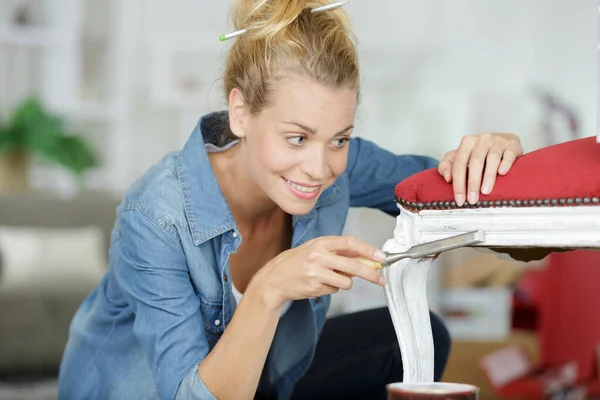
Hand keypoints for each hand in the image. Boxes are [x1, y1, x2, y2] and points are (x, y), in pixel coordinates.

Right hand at [252, 236, 387, 307]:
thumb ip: (337, 251)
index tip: (380, 256)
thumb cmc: (296, 262)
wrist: (274, 278)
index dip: (367, 250)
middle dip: (371, 273)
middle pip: (353, 265)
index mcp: (320, 243)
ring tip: (330, 278)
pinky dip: (331, 288)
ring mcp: (316, 273)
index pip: (349, 242)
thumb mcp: (315, 249)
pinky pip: (334, 290)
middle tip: (381, 278)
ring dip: (344, 282)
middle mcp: (318, 256)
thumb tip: (364, 257)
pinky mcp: (314, 287)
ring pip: (346, 281)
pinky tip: (319, 284)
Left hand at [437, 133, 523, 205]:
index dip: (458, 183)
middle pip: (474, 162)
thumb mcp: (461, 156)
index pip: (459, 164)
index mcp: (467, 143)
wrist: (505, 142)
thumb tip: (447, 177)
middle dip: (472, 183)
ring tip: (485, 191)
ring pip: (492, 159)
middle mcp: (482, 139)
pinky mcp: (512, 144)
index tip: (460, 199)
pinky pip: (509, 154)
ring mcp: (498, 140)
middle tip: (472, 199)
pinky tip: (502, 173)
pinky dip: (505, 163)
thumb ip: (448, 165)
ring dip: (488, 177)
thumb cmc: (481, 153)